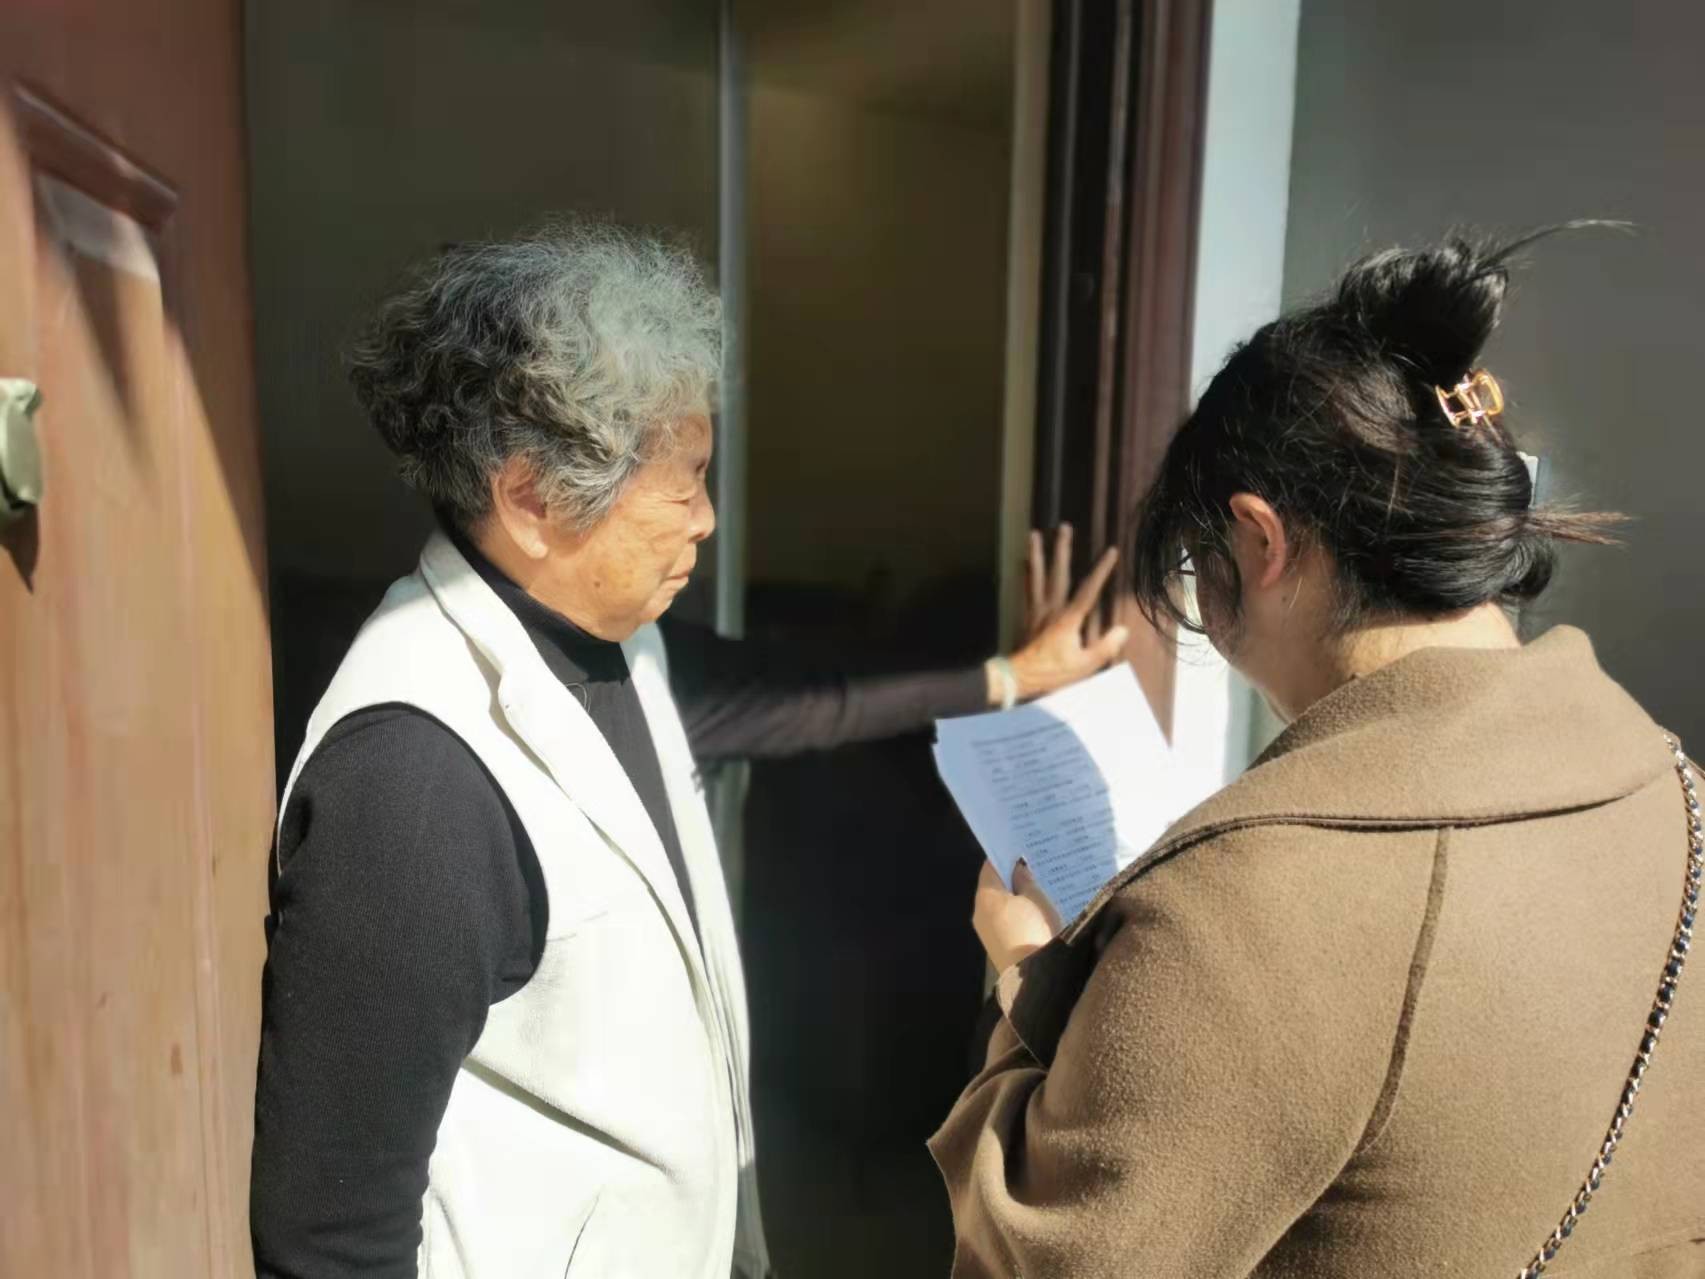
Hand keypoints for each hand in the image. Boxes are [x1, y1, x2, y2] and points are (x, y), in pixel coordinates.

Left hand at [973, 860, 1064, 973]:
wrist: (1030, 979)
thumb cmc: (1033, 929)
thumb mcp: (1036, 898)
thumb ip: (1026, 880)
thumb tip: (1017, 868)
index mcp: (986, 895)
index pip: (991, 866)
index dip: (1005, 855)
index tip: (1022, 847)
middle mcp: (979, 911)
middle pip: (994, 886)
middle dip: (1012, 877)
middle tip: (1035, 867)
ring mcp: (985, 931)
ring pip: (999, 906)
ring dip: (1015, 897)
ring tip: (1039, 889)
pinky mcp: (996, 947)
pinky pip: (1004, 922)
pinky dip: (1016, 914)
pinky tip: (1034, 913)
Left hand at [999, 525, 1128, 701]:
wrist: (1019, 676)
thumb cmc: (1053, 672)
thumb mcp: (1084, 665)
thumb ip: (1105, 647)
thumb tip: (1123, 630)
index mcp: (1068, 618)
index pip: (1088, 590)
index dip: (1101, 570)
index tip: (1112, 551)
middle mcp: (1051, 607)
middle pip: (1057, 573)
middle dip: (1062, 549)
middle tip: (1065, 527)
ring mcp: (1036, 609)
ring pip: (1037, 575)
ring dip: (1036, 553)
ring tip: (1034, 533)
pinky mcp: (1027, 614)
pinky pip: (1026, 587)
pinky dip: (1026, 572)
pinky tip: (1024, 560)